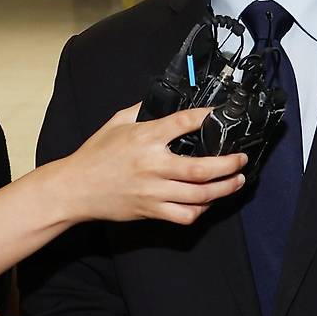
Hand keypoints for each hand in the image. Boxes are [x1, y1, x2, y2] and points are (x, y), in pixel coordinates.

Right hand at [57, 105, 247, 225]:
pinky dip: (201, 210)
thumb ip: (142, 110)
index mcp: (145, 138)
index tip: (222, 114)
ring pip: (199, 195)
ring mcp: (153, 191)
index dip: (207, 117)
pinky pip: (184, 215)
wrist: (74, 189)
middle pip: (202, 168)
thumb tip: (163, 100)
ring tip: (237, 181)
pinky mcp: (151, 210)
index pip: (184, 122)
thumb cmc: (94, 155)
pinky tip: (208, 201)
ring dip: (224, 189)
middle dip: (229, 164)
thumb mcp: (116, 123)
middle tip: (242, 159)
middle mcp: (153, 165)